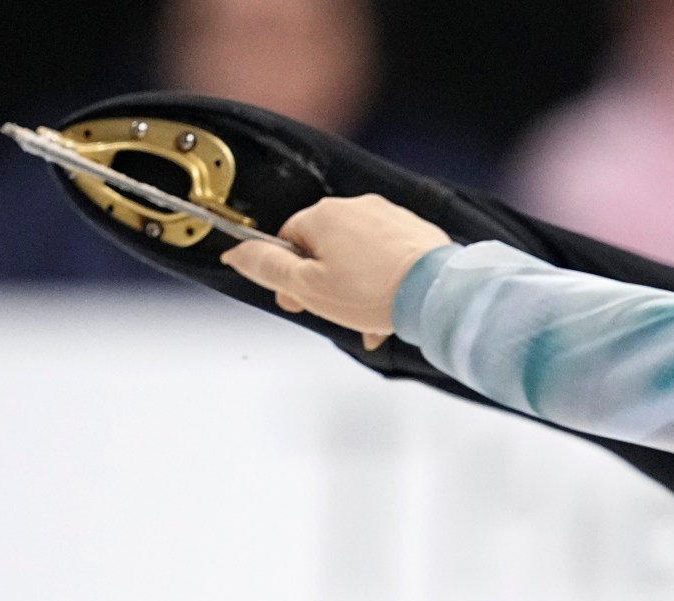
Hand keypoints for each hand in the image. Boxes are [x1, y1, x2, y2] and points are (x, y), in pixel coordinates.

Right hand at [219, 195, 451, 350]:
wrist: (437, 295)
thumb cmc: (373, 292)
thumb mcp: (307, 287)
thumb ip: (267, 268)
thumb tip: (235, 252)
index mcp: (323, 214)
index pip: (289, 240)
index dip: (289, 275)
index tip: (298, 300)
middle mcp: (358, 206)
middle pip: (326, 248)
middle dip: (327, 284)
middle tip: (336, 313)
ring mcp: (392, 217)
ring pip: (361, 256)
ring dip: (358, 289)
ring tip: (368, 320)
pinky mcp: (419, 232)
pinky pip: (391, 257)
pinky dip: (386, 282)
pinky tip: (391, 311)